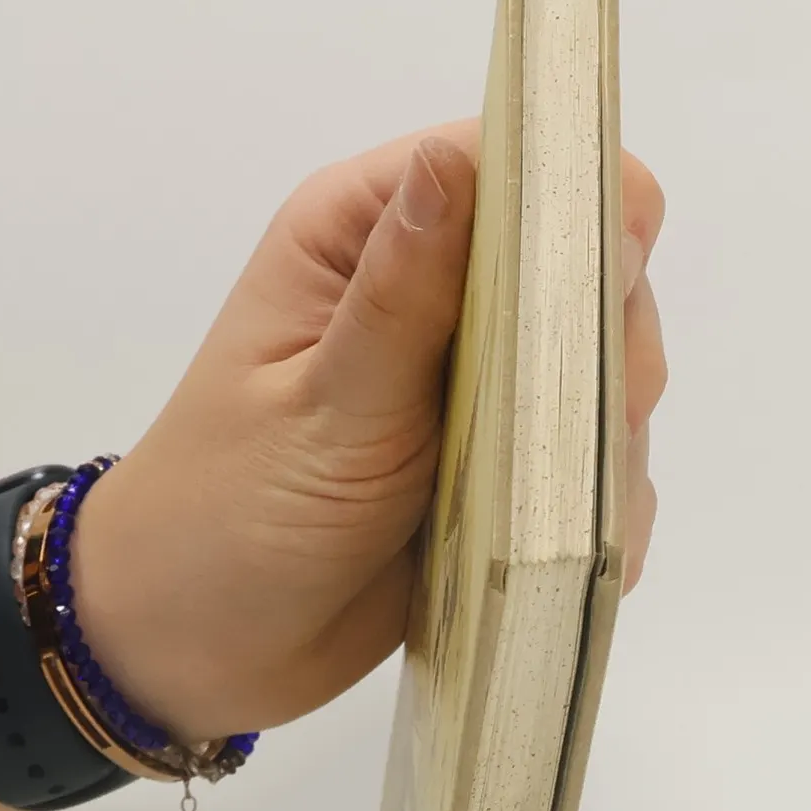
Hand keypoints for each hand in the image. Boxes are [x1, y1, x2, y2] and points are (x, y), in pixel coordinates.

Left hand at [73, 121, 667, 742]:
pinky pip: (584, 463)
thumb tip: (455, 162)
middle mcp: (425, 289)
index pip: (503, 161)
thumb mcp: (325, 407)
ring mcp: (469, 380)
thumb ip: (405, 299)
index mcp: (361, 235)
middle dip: (605, 342)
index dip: (577, 200)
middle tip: (597, 423)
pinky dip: (596, 504)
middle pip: (578, 264)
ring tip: (571, 507)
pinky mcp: (494, 464)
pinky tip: (570, 547)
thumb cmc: (230, 515)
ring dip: (605, 436)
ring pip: (594, 369)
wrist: (197, 649)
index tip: (613, 279)